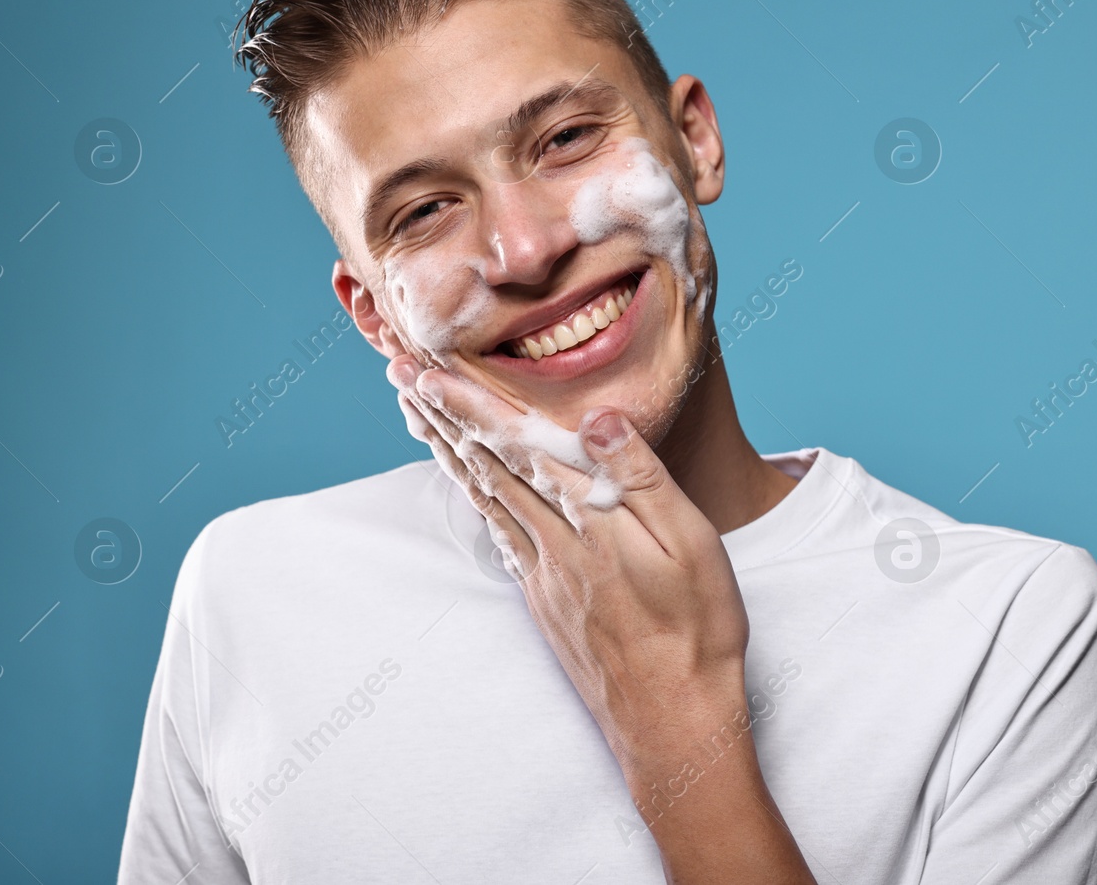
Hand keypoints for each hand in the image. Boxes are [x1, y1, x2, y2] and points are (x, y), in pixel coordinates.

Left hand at [387, 353, 815, 882]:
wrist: (673, 725)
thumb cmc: (698, 632)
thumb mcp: (691, 544)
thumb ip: (640, 478)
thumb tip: (596, 418)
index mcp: (589, 521)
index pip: (518, 446)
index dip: (470, 406)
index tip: (425, 372)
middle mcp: (554, 545)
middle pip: (487, 466)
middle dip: (443, 417)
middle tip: (399, 375)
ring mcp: (544, 577)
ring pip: (486, 499)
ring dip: (450, 452)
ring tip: (418, 417)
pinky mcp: (546, 603)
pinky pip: (501, 536)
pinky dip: (476, 499)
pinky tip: (469, 488)